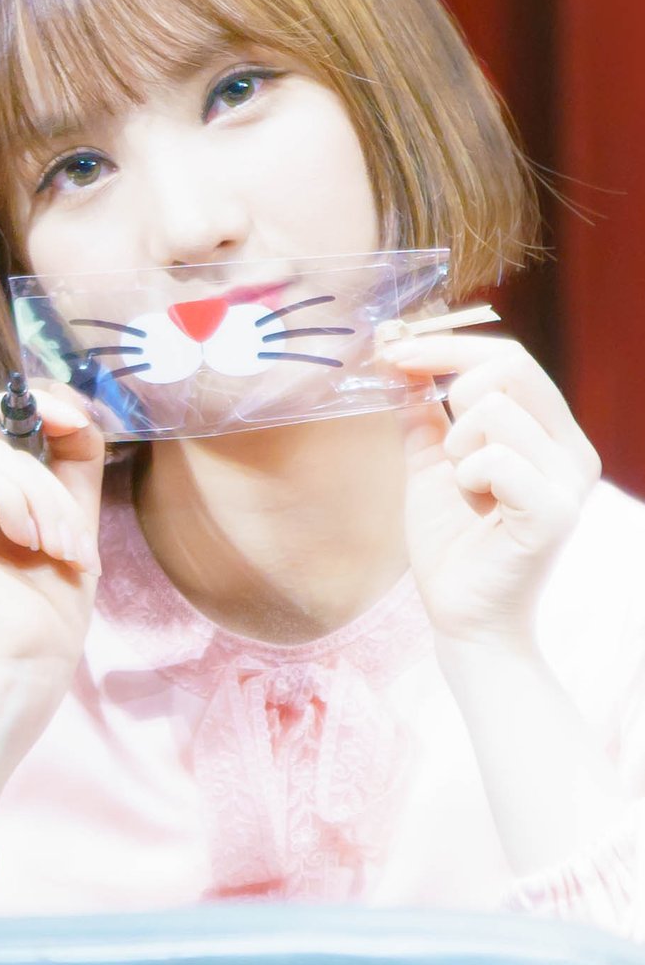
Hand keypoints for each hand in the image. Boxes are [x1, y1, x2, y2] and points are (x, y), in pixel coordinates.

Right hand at [0, 386, 105, 698]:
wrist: (31, 662)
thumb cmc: (50, 605)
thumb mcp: (70, 514)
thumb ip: (71, 458)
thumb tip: (72, 409)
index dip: (32, 405)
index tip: (76, 421)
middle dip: (50, 481)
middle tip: (73, 537)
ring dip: (44, 502)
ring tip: (60, 551)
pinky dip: (16, 504)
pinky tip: (26, 544)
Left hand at [377, 332, 600, 647]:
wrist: (464, 618)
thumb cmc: (454, 544)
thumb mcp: (431, 463)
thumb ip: (422, 413)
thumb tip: (399, 359)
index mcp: (549, 432)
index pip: (509, 357)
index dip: (446, 346)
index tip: (393, 350)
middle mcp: (571, 450)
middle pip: (510, 366)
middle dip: (454, 393)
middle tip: (447, 448)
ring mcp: (567, 481)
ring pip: (496, 410)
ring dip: (458, 446)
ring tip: (467, 488)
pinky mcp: (553, 513)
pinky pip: (497, 459)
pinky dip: (467, 476)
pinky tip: (476, 505)